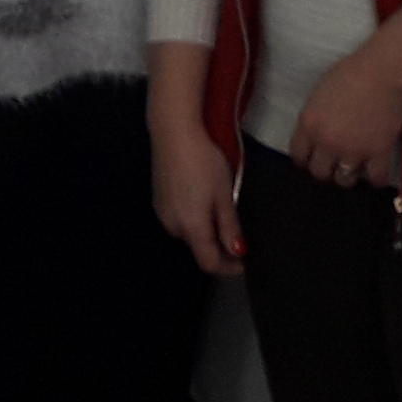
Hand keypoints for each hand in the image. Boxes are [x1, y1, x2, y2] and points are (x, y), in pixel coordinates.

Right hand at [149, 108, 246, 276]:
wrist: (174, 133)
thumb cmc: (204, 162)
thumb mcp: (224, 194)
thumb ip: (230, 227)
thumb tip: (237, 252)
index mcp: (192, 227)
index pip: (209, 263)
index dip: (227, 268)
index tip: (243, 263)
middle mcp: (173, 226)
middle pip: (198, 248)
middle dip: (217, 246)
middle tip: (236, 229)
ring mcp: (162, 213)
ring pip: (188, 233)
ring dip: (205, 230)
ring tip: (219, 206)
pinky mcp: (158, 201)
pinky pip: (179, 219)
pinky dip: (192, 217)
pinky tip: (201, 196)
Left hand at [286, 39, 401, 189]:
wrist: (381, 72)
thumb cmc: (349, 73)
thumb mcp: (318, 94)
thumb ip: (313, 118)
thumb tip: (314, 134)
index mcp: (309, 124)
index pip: (298, 156)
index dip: (305, 160)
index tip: (311, 159)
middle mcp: (327, 142)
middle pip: (319, 172)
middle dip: (325, 169)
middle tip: (333, 163)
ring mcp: (353, 150)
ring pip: (343, 180)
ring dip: (347, 175)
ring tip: (353, 167)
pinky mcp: (378, 153)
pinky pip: (376, 178)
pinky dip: (376, 179)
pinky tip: (376, 174)